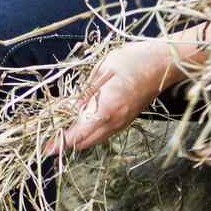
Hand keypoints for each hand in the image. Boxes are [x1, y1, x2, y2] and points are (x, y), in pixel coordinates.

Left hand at [58, 39, 178, 153]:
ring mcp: (123, 123)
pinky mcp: (128, 120)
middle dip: (66, 144)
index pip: (77, 134)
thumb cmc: (131, 61)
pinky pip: (105, 133)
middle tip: (49, 141)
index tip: (46, 149)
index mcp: (105, 110)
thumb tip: (66, 110)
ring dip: (78, 140)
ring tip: (62, 133)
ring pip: (95, 139)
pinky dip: (90, 133)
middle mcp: (115, 122)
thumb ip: (83, 94)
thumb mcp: (100, 71)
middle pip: (84, 142)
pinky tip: (82, 124)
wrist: (164, 63)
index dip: (59, 143)